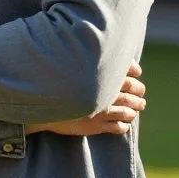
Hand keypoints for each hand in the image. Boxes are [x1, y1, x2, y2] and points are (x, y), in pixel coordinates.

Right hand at [29, 62, 145, 136]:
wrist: (37, 105)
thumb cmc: (52, 80)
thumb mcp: (69, 64)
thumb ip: (84, 58)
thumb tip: (97, 50)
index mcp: (99, 74)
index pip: (125, 69)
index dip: (133, 70)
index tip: (137, 73)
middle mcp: (103, 92)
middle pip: (131, 91)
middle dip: (138, 92)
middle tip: (141, 94)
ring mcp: (101, 110)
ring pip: (127, 110)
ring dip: (134, 110)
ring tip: (137, 109)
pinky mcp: (95, 126)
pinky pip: (117, 127)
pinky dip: (123, 125)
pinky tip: (124, 124)